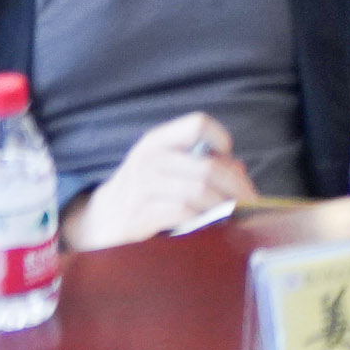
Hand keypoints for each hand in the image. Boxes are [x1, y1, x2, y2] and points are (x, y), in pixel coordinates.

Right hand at [71, 112, 248, 245]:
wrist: (97, 223)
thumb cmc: (142, 194)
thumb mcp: (165, 170)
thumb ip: (200, 165)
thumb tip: (239, 171)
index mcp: (157, 141)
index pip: (197, 123)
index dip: (220, 138)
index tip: (230, 161)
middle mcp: (148, 159)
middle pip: (208, 166)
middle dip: (237, 187)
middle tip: (252, 203)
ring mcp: (141, 187)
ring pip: (199, 190)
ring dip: (224, 206)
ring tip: (235, 216)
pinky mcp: (138, 216)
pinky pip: (182, 213)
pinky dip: (202, 220)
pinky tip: (209, 226)